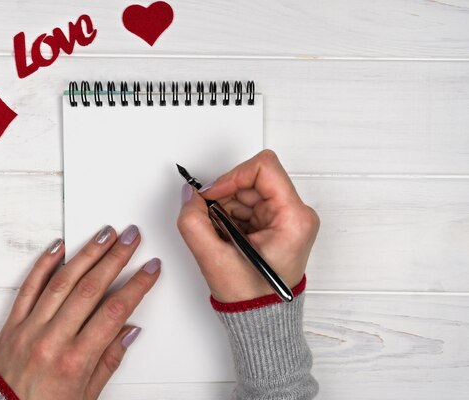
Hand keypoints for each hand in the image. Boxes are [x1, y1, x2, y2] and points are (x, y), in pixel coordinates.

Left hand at [0, 225, 160, 399]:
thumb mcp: (86, 395)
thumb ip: (109, 360)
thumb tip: (129, 330)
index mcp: (75, 360)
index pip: (114, 311)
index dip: (137, 285)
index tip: (150, 269)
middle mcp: (51, 340)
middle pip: (91, 288)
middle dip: (116, 258)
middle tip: (131, 238)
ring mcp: (29, 328)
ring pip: (62, 281)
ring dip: (87, 253)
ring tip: (105, 235)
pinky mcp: (12, 324)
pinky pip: (28, 287)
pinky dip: (44, 264)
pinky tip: (59, 247)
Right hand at [177, 150, 318, 301]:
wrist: (261, 318)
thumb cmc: (251, 296)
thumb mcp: (214, 259)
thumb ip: (193, 222)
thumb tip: (190, 196)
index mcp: (293, 219)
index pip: (264, 168)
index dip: (232, 176)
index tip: (213, 195)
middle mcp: (296, 214)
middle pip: (253, 178)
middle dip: (225, 196)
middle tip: (210, 218)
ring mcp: (288, 218)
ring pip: (248, 190)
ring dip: (226, 207)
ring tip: (221, 235)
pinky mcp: (277, 223)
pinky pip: (248, 203)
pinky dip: (230, 215)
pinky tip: (226, 236)